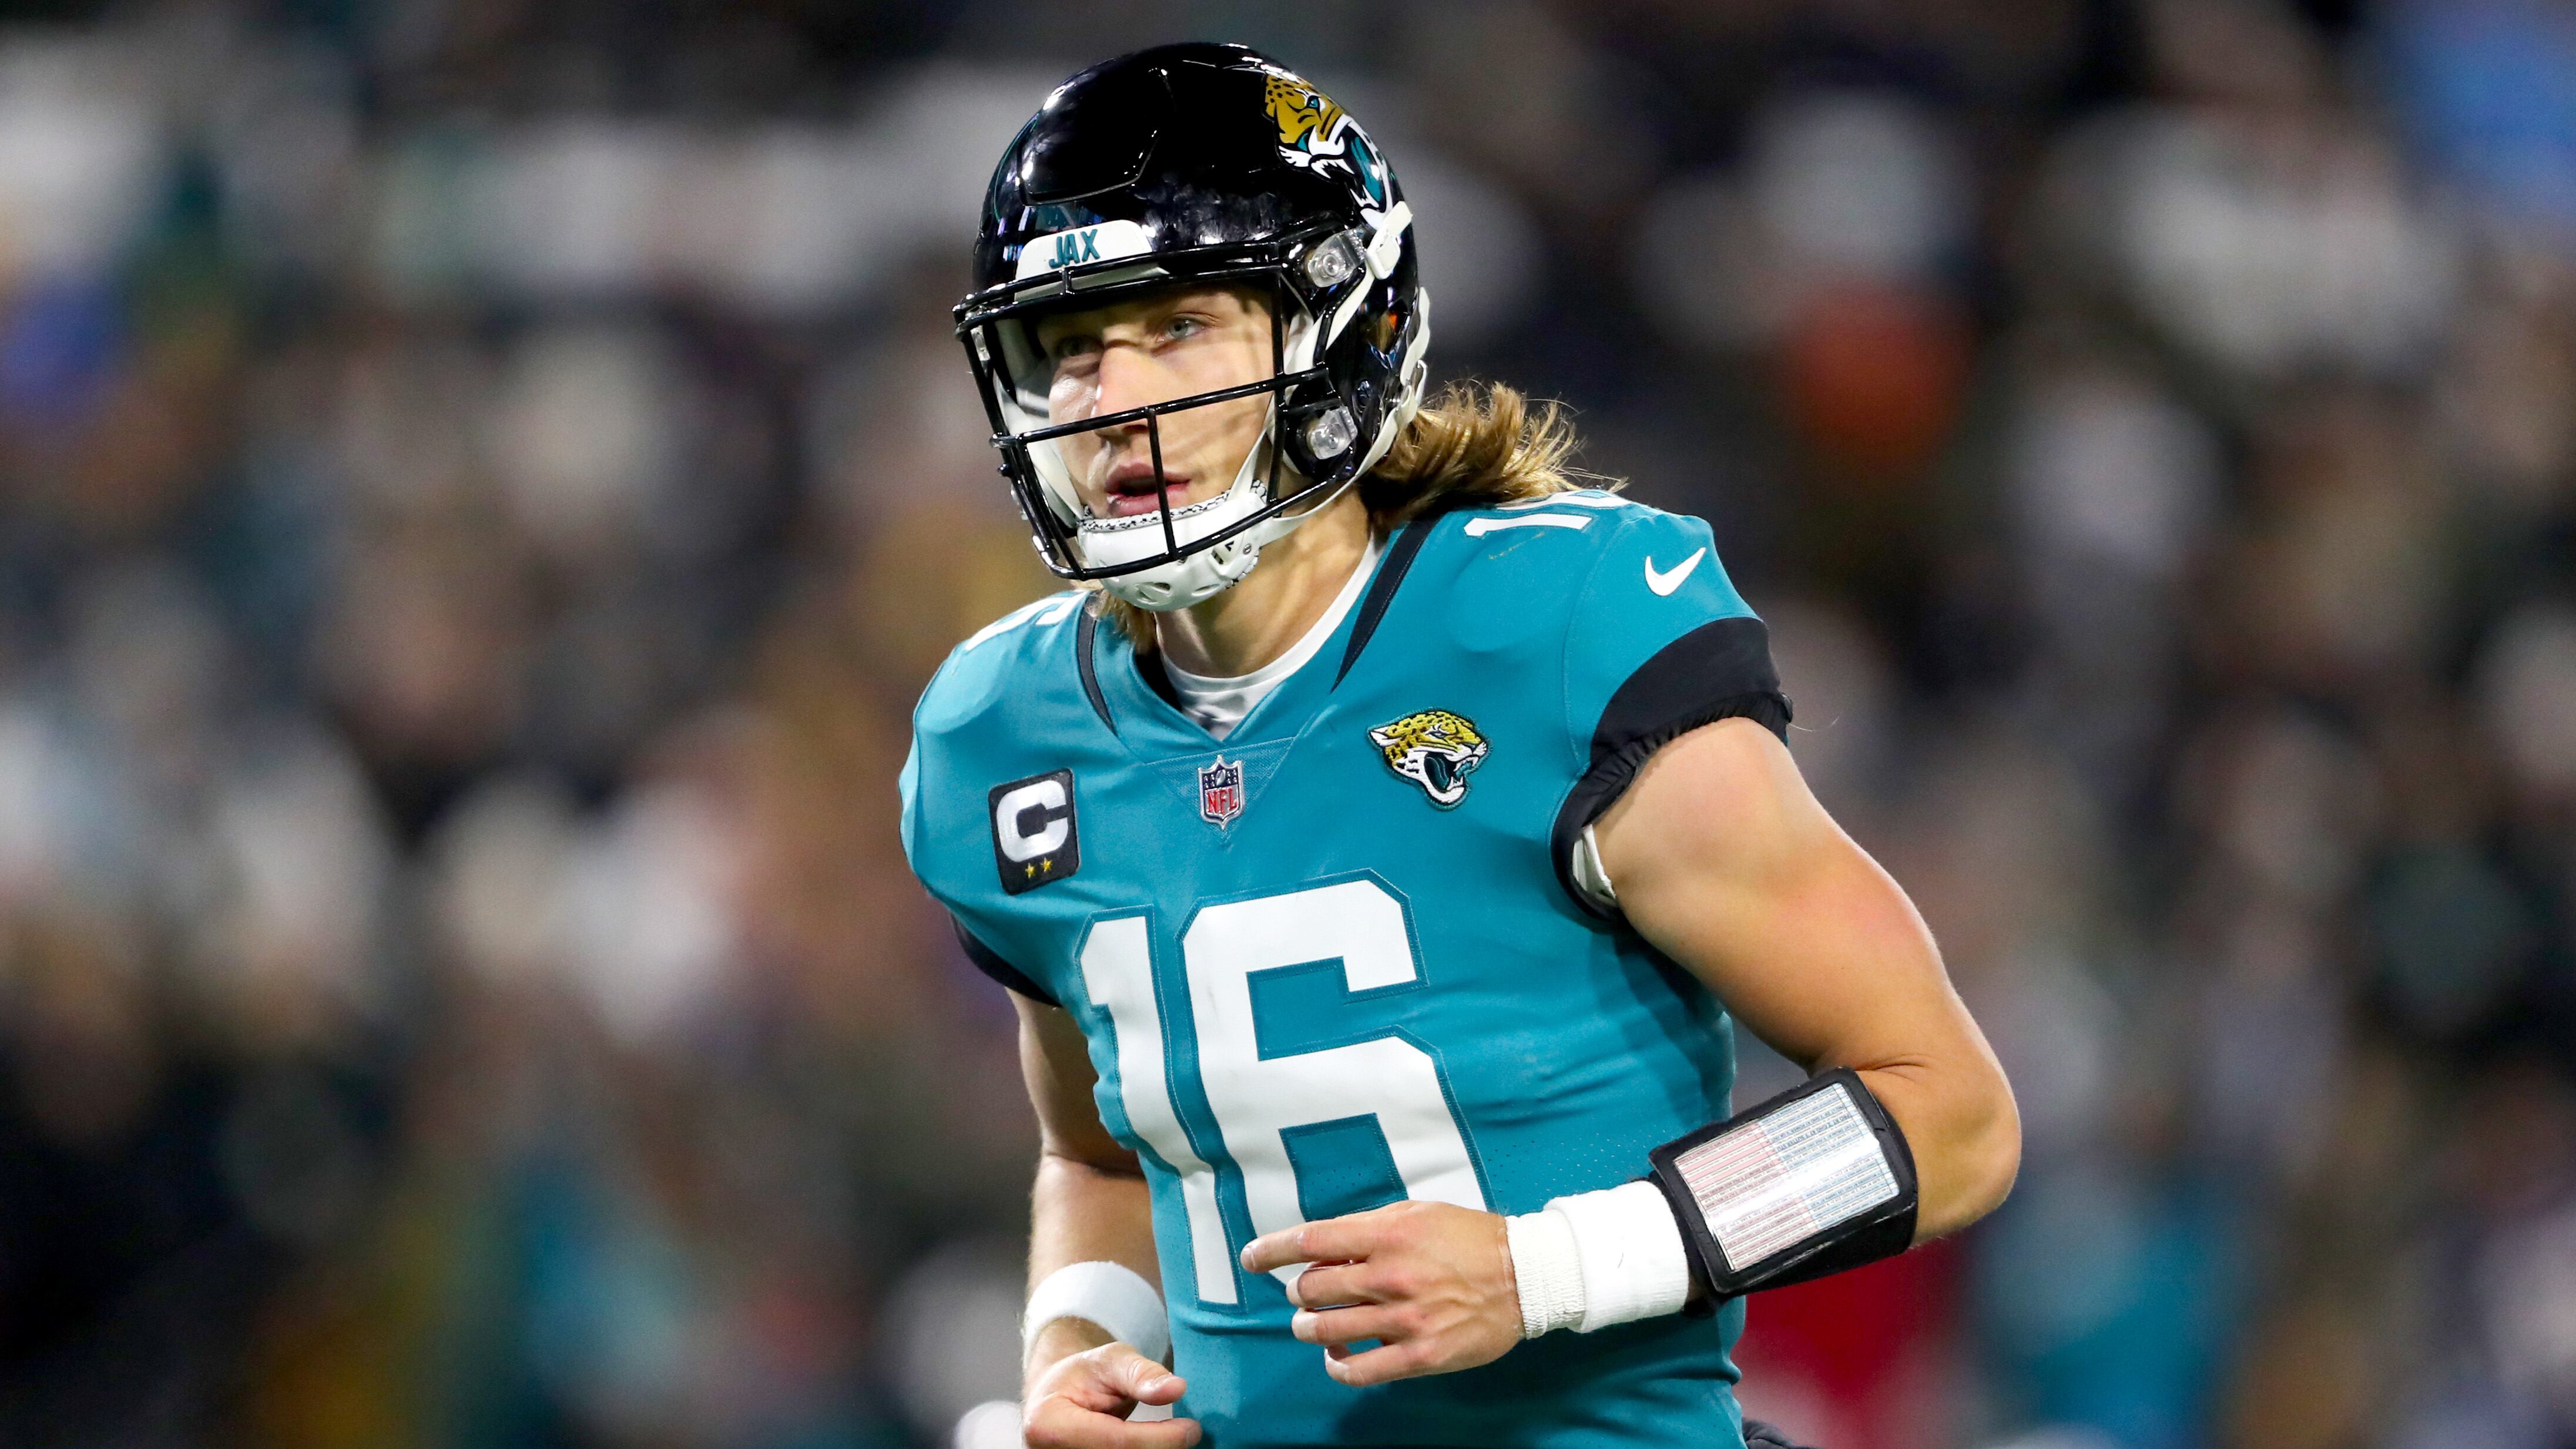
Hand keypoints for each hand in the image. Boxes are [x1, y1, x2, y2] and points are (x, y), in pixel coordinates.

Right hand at [1023, 1338, 1200, 1448]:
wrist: (1057, 1398)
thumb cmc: (1083, 1376)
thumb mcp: (1111, 1360)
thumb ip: (1142, 1374)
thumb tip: (1176, 1389)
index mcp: (1049, 1423)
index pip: (1116, 1442)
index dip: (1160, 1439)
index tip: (1191, 1428)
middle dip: (1159, 1448)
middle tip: (1188, 1432)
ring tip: (1171, 1436)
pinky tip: (1156, 1444)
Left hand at [1239, 1199, 1521, 1386]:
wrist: (1525, 1277)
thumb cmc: (1468, 1239)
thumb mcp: (1417, 1214)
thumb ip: (1368, 1227)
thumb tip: (1322, 1245)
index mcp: (1388, 1233)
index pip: (1310, 1240)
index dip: (1271, 1249)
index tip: (1251, 1258)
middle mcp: (1391, 1275)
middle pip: (1312, 1289)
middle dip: (1299, 1292)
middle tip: (1305, 1294)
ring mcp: (1405, 1318)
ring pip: (1326, 1330)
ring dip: (1308, 1328)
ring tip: (1311, 1325)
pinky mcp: (1420, 1355)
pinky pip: (1359, 1371)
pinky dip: (1337, 1367)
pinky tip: (1337, 1359)